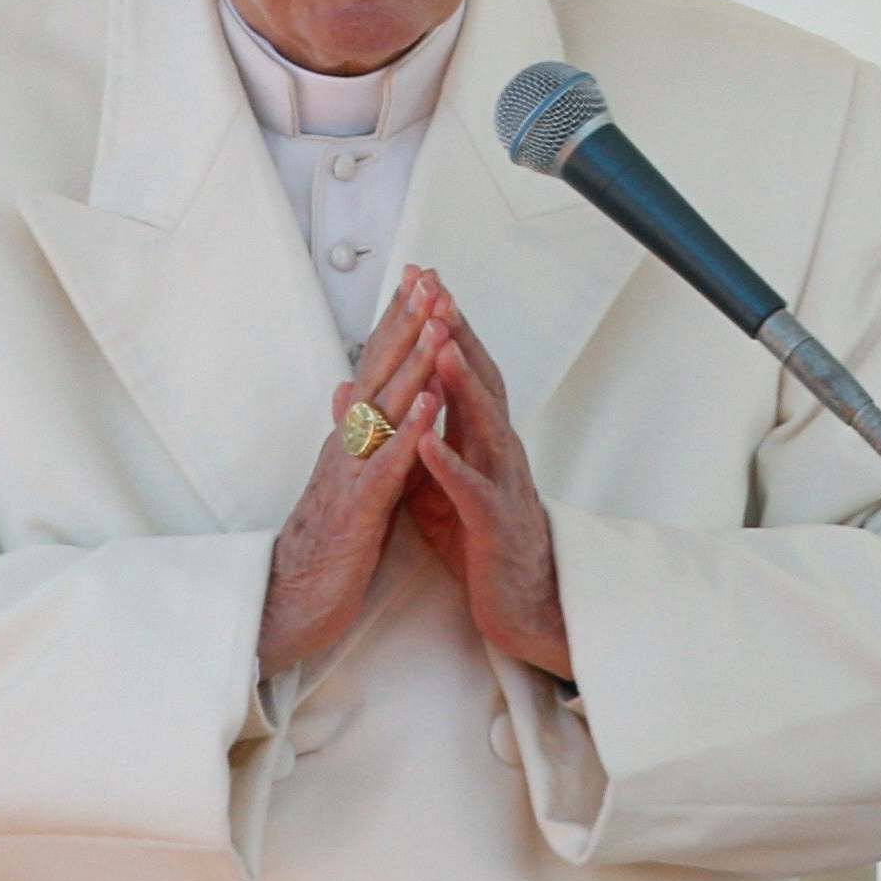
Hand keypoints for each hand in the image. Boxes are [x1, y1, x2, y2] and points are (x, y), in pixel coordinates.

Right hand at [258, 266, 448, 675]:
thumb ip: (351, 433)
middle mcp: (347, 445)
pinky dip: (409, 433)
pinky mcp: (357, 511)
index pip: (375, 369)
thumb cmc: (322, 542)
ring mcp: (350, 474)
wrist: (287, 601)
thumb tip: (348, 388)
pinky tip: (430, 406)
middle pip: (378, 374)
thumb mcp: (341, 478)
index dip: (396, 325)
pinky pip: (386, 466)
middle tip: (429, 281)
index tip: (420, 282)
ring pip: (383, 410)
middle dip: (406, 326)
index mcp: (349, 438)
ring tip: (437, 325)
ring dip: (412, 365)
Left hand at [403, 280, 573, 679]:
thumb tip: (361, 390)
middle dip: (457, 334)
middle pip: (478, 379)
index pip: (460, 366)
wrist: (519, 601)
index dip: (441, 322)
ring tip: (438, 346)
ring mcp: (499, 482)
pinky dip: (449, 463)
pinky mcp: (492, 523)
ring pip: (483, 423)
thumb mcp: (432, 476)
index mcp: (478, 434)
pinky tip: (430, 441)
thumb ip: (406, 431)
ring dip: (460, 383)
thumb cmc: (476, 535)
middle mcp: (495, 448)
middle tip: (437, 289)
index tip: (420, 279)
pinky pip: (471, 489)